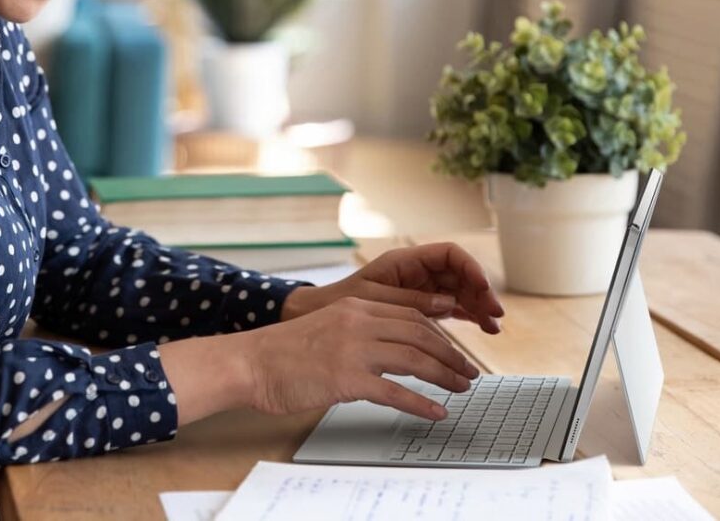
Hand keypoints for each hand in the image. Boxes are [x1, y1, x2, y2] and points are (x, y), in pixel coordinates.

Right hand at [235, 297, 479, 419]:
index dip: (439, 332)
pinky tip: (436, 412)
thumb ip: (355, 331)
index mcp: (354, 307)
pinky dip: (421, 403)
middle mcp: (358, 322)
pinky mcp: (346, 378)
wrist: (250, 363)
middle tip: (468, 371)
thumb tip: (385, 351)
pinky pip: (395, 392)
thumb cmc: (282, 352)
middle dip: (451, 354)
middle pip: (420, 334)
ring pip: (415, 358)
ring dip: (445, 374)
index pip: (410, 314)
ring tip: (461, 388)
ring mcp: (353, 349)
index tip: (454, 348)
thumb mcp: (325, 326)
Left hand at [281, 242, 503, 332]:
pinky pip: (450, 308)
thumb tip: (448, 302)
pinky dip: (467, 317)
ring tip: (493, 327)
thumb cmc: (338, 303)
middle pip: (459, 275)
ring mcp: (419, 289)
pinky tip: (482, 329)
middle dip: (480, 292)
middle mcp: (416, 272)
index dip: (470, 268)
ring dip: (478, 307)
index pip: (449, 254)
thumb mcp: (373, 300)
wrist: (316, 317)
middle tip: (494, 315)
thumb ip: (410, 301)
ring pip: (459, 293)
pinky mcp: (419, 308)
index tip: (482, 288)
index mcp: (404, 261)